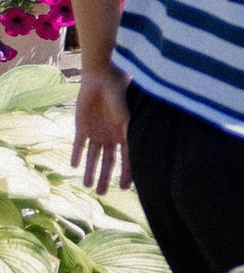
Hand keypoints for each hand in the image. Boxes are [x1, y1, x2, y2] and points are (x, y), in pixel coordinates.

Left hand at [72, 68, 128, 191]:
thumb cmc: (121, 96)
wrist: (103, 79)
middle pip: (108, 161)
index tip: (125, 188)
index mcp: (125, 135)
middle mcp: (111, 136)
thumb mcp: (129, 118)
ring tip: (87, 185)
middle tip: (101, 193)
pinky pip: (79, 144)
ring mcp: (96, 132)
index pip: (127, 159)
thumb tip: (140, 157)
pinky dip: (77, 154)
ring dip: (90, 171)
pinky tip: (75, 166)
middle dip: (105, 177)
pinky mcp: (82, 126)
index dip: (127, 174)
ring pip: (93, 156)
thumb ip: (131, 136)